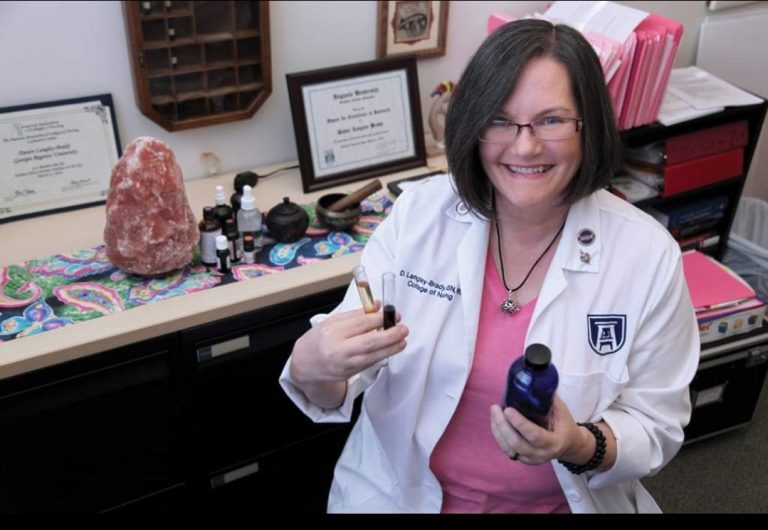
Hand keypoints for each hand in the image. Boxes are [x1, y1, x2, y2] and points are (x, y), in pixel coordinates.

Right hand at [290, 301, 408, 385]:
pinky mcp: (348, 374)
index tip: (393, 314)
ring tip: (402, 340)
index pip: (361, 323)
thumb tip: (377, 305)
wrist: (303, 365)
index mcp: (332, 331)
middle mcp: (337, 348)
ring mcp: (343, 364)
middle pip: (369, 342)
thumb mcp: (332, 322)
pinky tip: (391, 349)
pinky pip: (369, 364)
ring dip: (391, 348)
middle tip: (403, 328)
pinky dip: (381, 355)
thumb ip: (356, 314)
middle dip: (390, 335)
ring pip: (372, 356)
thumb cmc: (318, 340)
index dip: (380, 318)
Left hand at [489, 395, 586, 463]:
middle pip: (516, 443)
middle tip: (496, 408)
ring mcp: (531, 459)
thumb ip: (548, 398)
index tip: (508, 409)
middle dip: (502, 425)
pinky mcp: (523, 460)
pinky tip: (496, 422)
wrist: (570, 445)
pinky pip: (507, 449)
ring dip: (497, 430)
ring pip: (508, 448)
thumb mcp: (562, 411)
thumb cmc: (565, 425)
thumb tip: (532, 380)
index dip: (519, 423)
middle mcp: (542, 454)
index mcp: (554, 442)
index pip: (534, 435)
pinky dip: (499, 435)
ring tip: (494, 412)